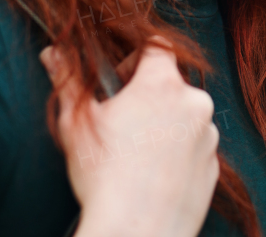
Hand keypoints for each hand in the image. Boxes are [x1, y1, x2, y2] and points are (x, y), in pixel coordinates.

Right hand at [40, 38, 219, 236]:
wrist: (135, 233)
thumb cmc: (104, 178)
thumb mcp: (78, 123)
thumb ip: (68, 79)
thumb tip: (52, 52)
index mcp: (163, 85)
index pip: (157, 46)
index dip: (134, 58)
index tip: (118, 82)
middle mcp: (194, 104)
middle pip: (171, 84)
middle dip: (147, 96)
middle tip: (121, 123)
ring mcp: (208, 137)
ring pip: (185, 117)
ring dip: (164, 125)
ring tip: (135, 154)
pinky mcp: (213, 167)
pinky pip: (194, 148)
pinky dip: (177, 153)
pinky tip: (152, 174)